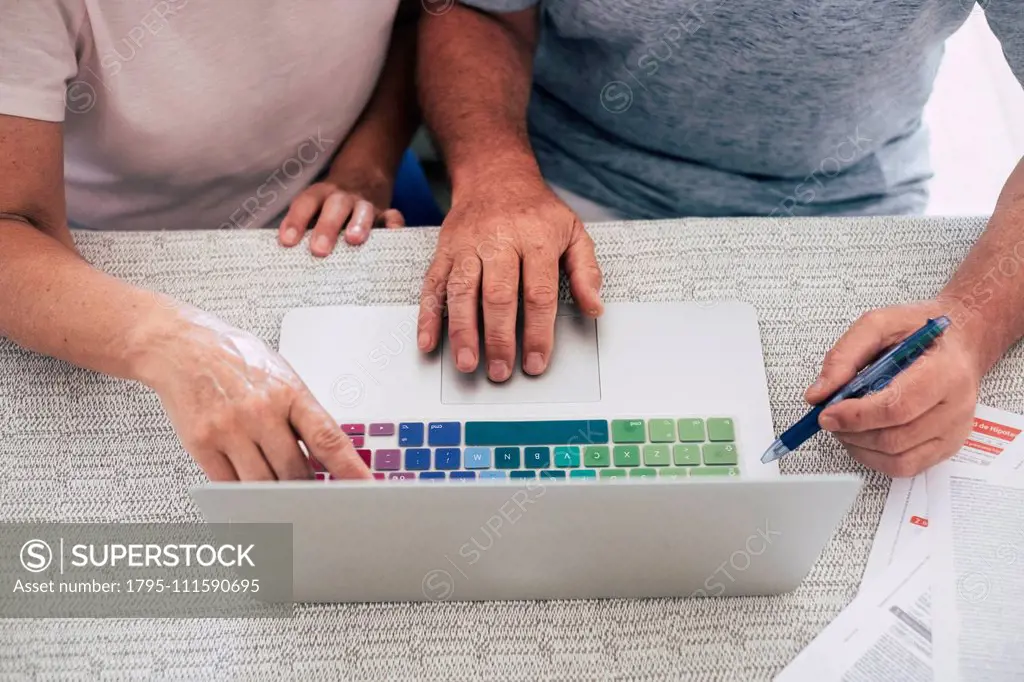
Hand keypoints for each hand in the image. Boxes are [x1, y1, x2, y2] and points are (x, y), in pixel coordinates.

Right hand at [136, 308, 370, 480]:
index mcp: (288, 391)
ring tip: (282, 491)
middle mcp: (259, 410)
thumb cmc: (236, 358)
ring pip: (263, 485)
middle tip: (316, 497)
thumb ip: (303, 413)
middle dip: (307, 488)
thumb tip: (328, 454)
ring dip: (276, 494)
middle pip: (294, 470)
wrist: (180, 345)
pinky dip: (244, 492)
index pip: (327, 438)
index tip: (366, 488)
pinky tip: (250, 487)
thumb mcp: (282, 374)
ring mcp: (228, 429)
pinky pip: (230, 485)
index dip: (350, 468)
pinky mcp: (201, 443)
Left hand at [278, 173, 403, 256]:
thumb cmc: (330, 206)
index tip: (287, 242)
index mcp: (320, 195)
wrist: (363, 176)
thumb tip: (284, 261)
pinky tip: (394, 233)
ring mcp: (366, 204)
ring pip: (363, 210)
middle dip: (327, 227)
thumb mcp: (315, 208)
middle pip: (335, 207)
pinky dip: (394, 223)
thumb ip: (304, 228)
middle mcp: (342, 197)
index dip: (296, 221)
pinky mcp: (385, 212)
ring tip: (353, 240)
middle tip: (319, 251)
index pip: (306, 204)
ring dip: (358, 223)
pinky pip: (392, 216)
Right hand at [417, 177, 602, 381]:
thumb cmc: (537, 212)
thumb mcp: (573, 232)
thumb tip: (594, 308)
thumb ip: (585, 271)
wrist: (495, 175)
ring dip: (462, 331)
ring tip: (467, 363)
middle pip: (498, 295)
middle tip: (500, 372)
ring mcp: (467, 245)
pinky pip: (433, 284)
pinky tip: (428, 342)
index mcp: (536, 238)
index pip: (538, 293)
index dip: (538, 332)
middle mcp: (499, 240)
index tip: (536, 362)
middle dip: (499, 338)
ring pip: (462, 291)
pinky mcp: (444, 249)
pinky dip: (428, 315)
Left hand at [805, 301, 983, 477]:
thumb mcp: (879, 324)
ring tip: (845, 426)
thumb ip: (845, 356)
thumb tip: (819, 394)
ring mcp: (954, 431)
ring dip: (860, 447)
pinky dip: (875, 458)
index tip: (827, 413)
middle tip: (830, 418)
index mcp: (945, 372)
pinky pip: (907, 467)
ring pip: (899, 459)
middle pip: (895, 438)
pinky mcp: (948, 446)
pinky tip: (863, 438)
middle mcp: (956, 406)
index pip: (896, 408)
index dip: (855, 416)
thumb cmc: (920, 331)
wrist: (959, 341)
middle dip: (852, 432)